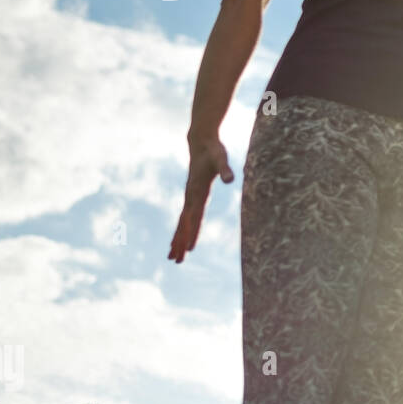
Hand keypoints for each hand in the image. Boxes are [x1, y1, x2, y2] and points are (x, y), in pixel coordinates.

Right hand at [168, 133, 233, 263]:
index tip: (190, 249)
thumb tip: (230, 179)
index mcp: (197, 192)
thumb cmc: (213, 150)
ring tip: (172, 257)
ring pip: (181, 223)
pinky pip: (184, 217)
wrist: (200, 142)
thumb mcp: (221, 159)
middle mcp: (190, 197)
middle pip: (184, 224)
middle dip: (181, 243)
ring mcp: (188, 196)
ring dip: (177, 240)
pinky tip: (178, 240)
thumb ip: (225, 170)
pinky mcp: (190, 195)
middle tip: (177, 261)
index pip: (194, 217)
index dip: (192, 233)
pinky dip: (180, 230)